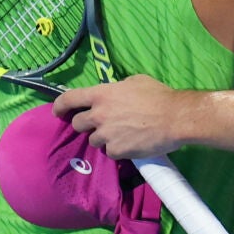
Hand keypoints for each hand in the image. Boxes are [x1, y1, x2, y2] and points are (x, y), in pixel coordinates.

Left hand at [53, 75, 186, 158]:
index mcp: (101, 95)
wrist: (175, 118)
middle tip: (98, 124)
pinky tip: (130, 143)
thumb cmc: (158, 96)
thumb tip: (113, 93)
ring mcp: (106, 135)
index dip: (60, 106)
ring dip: (103, 137)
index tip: (58, 112)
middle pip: (78, 124)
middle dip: (85, 124)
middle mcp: (99, 115)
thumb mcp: (135, 82)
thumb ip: (117, 88)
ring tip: (121, 134)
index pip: (70, 99)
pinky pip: (109, 152)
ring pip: (93, 140)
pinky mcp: (116, 151)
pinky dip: (117, 149)